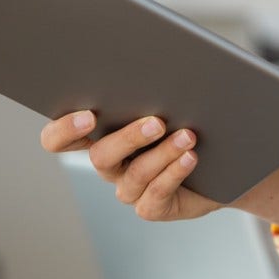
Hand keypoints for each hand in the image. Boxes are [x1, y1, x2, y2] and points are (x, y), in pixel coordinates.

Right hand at [39, 111, 220, 221]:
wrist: (218, 165)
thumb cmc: (185, 124)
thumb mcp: (164, 105)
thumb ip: (147, 94)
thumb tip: (151, 70)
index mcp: (101, 136)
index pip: (60, 139)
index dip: (64, 131)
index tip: (88, 116)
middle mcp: (110, 165)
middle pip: (100, 156)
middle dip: (128, 137)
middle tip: (157, 123)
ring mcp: (129, 189)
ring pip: (136, 173)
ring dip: (163, 152)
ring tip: (187, 136)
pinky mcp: (151, 207)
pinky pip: (156, 193)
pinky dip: (174, 172)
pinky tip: (190, 157)